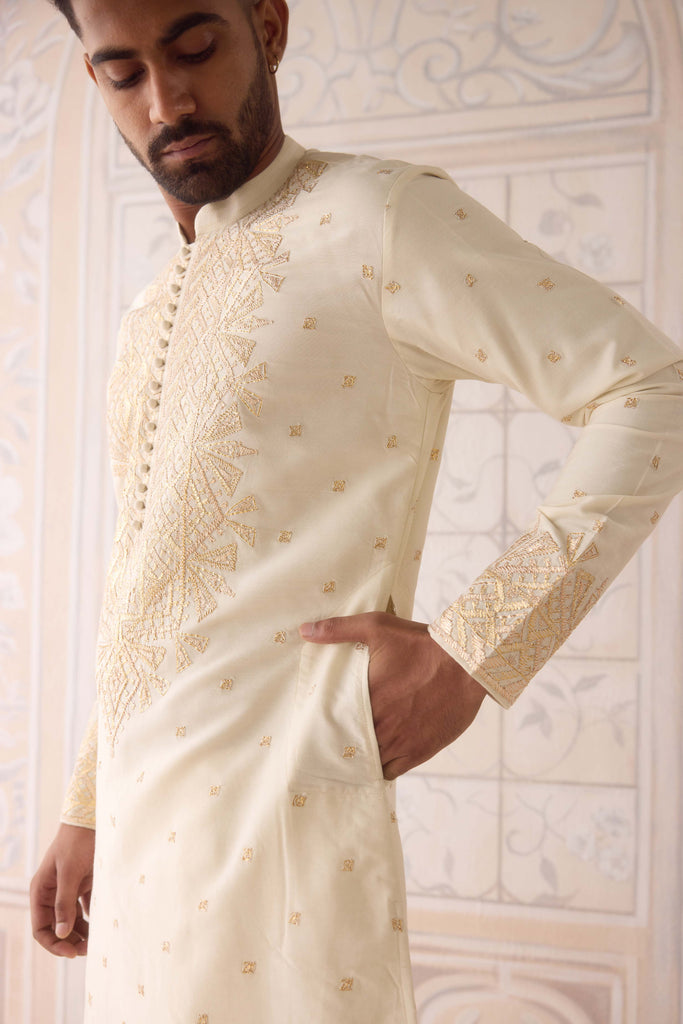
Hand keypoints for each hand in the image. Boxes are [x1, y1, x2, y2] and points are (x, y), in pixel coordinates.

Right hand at [30, 823, 95, 957]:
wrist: (93, 818)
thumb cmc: (77, 842)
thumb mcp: (69, 872)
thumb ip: (65, 903)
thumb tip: (61, 934)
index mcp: (41, 891)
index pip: (41, 928)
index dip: (54, 943)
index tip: (72, 952)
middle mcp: (52, 893)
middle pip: (57, 927)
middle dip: (70, 941)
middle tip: (90, 950)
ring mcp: (68, 889)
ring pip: (72, 920)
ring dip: (82, 933)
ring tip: (98, 941)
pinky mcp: (84, 884)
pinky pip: (86, 909)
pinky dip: (93, 918)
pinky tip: (103, 925)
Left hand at [299, 612, 486, 779]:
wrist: (467, 662)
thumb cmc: (421, 644)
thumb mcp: (377, 627)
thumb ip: (339, 630)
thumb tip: (305, 631)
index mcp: (366, 699)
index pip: (333, 725)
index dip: (325, 729)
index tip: (320, 727)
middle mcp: (381, 725)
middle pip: (349, 747)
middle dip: (342, 745)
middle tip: (335, 741)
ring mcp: (401, 742)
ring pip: (369, 763)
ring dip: (362, 758)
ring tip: (355, 751)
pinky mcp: (420, 751)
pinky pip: (392, 771)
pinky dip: (383, 767)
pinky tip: (379, 757)